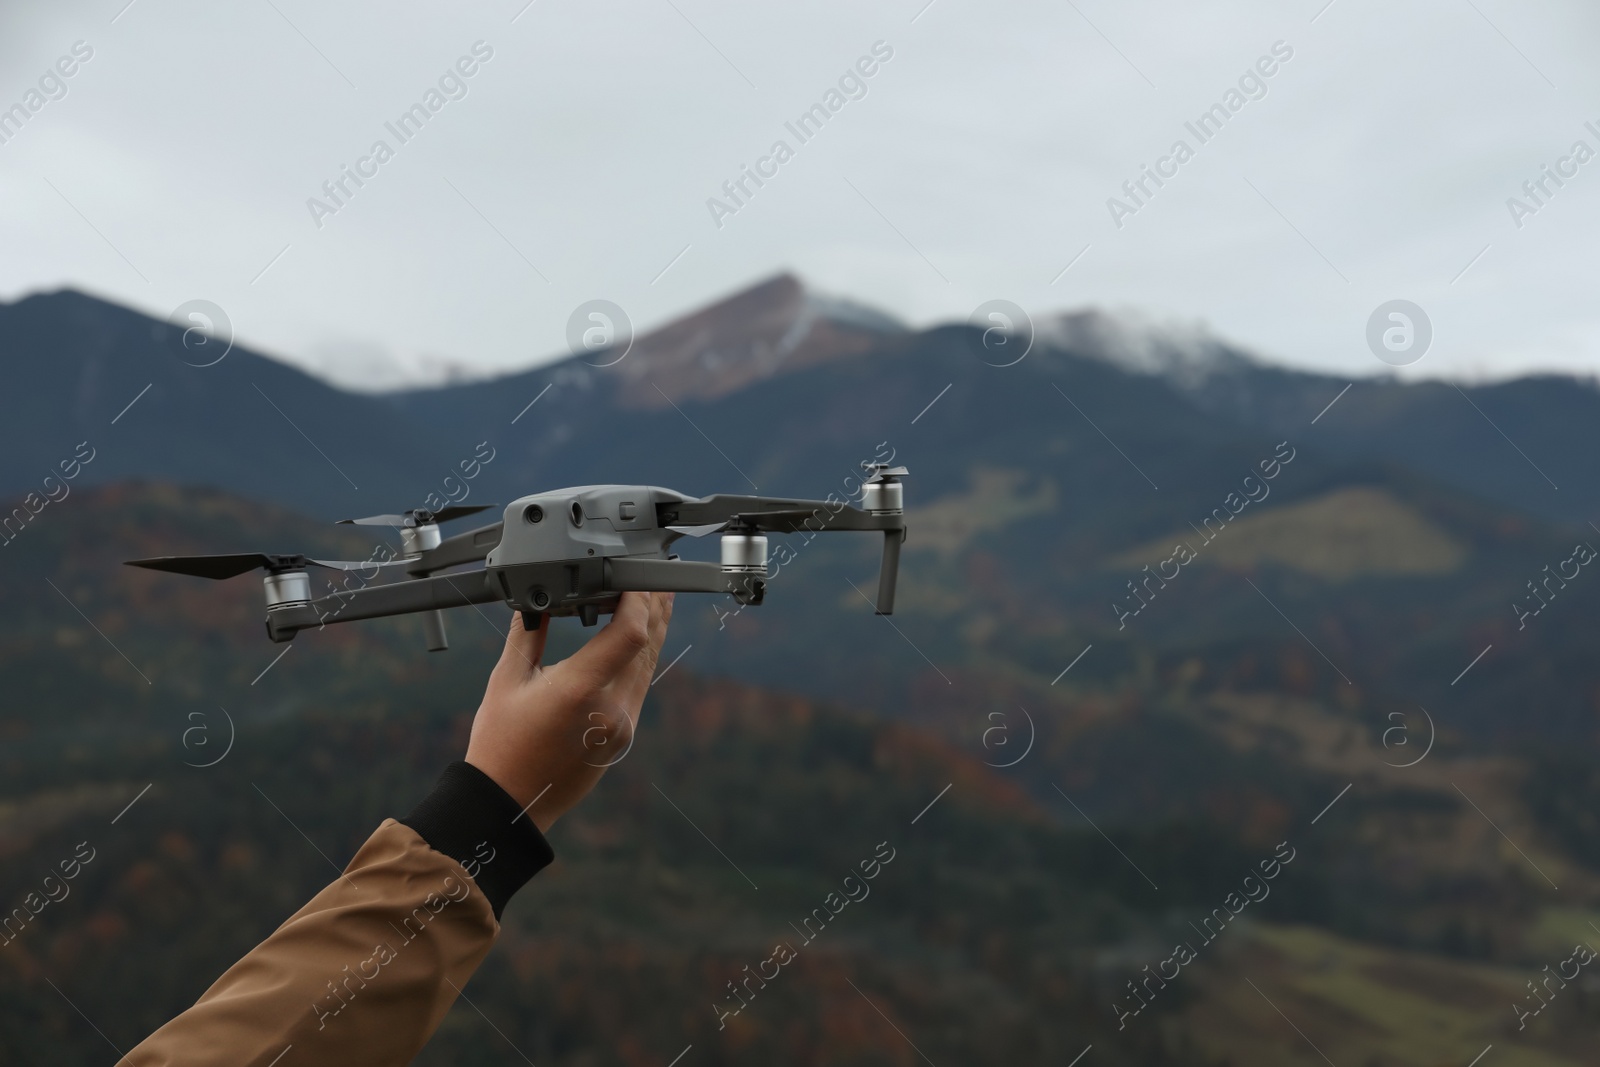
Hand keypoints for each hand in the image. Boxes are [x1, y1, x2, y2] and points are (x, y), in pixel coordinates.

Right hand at [465, 591, 673, 832]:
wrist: (509, 804)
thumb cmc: (500, 744)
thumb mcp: (506, 680)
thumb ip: (528, 632)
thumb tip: (540, 597)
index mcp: (580, 690)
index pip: (630, 633)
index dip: (639, 600)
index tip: (634, 576)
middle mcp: (610, 709)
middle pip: (648, 645)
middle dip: (654, 607)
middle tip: (656, 577)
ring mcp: (622, 726)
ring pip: (649, 666)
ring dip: (654, 631)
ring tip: (656, 600)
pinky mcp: (623, 737)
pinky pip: (640, 686)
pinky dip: (642, 657)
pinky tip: (638, 640)